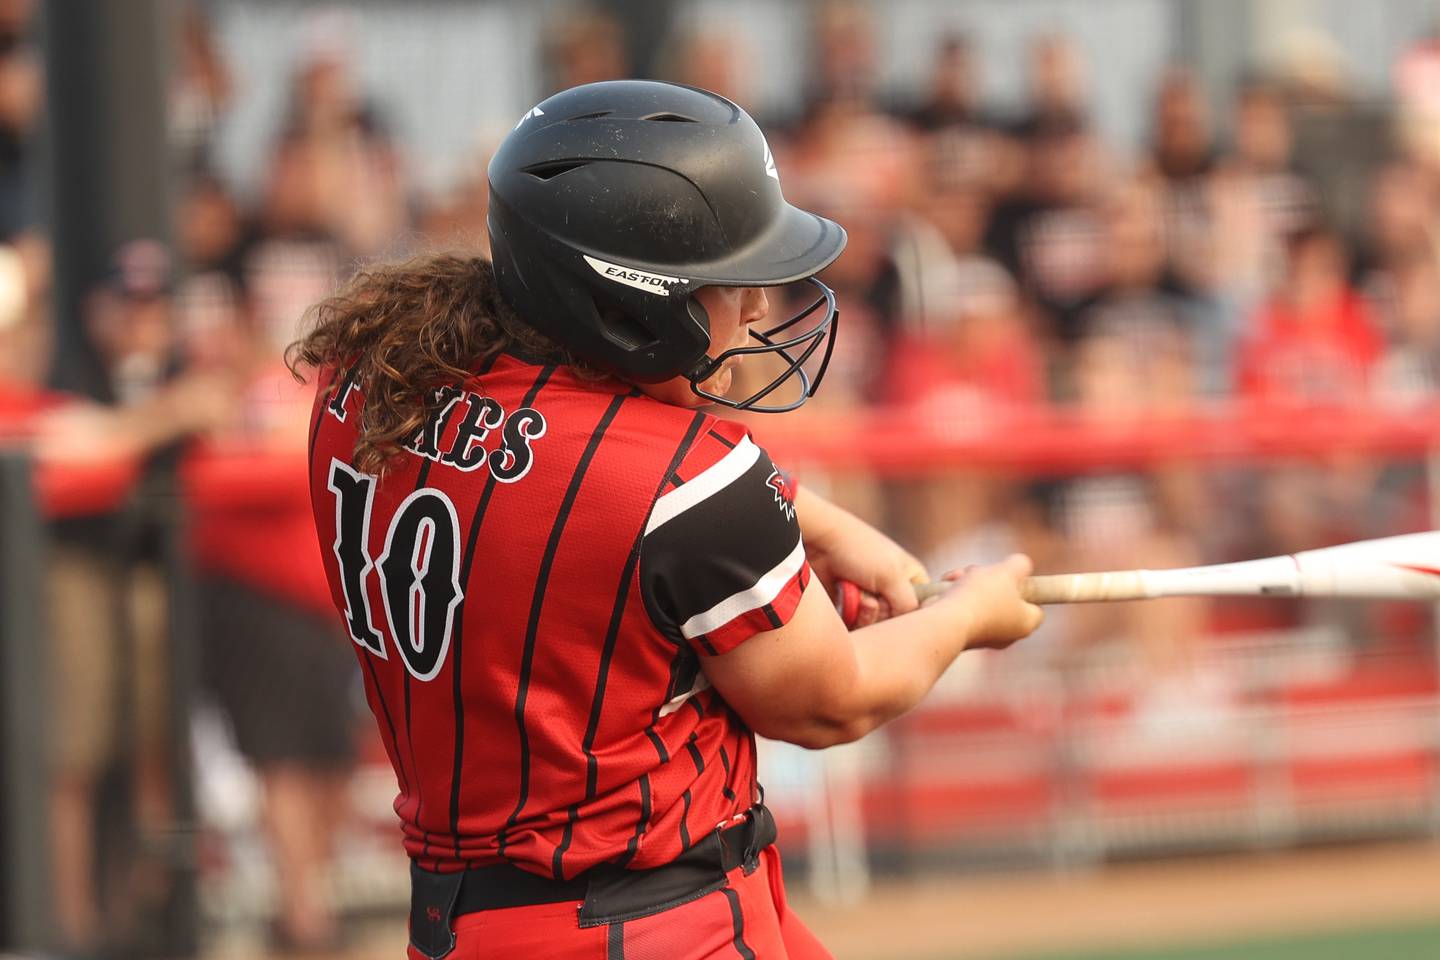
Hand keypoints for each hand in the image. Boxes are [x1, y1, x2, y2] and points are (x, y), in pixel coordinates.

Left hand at [800, 491, 926, 627]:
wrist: (818, 542)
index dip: (911, 614)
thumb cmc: (859, 551)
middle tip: (873, 600)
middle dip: (883, 614)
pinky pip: (856, 623)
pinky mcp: (849, 604)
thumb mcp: (892, 576)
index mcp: (910, 576)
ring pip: (875, 624)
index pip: (921, 607)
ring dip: (866, 614)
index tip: (898, 608)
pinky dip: (852, 614)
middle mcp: (891, 587)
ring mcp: (870, 595)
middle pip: (896, 620)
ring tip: (859, 598)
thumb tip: (905, 625)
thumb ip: (908, 605)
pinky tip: (847, 597)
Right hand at [931, 554, 1044, 649]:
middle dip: (989, 579)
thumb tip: (1020, 565)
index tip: (1011, 576)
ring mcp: (983, 636)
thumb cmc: (982, 597)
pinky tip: (946, 584)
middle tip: (980, 571)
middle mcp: (1007, 635)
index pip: (1035, 606)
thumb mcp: (1008, 570)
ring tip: (958, 576)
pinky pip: (963, 609)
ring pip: (981, 600)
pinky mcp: (961, 634)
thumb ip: (1020, 564)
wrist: (946, 622)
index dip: (1025, 588)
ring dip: (969, 581)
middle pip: (1004, 598)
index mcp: (1026, 624)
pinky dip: (956, 594)